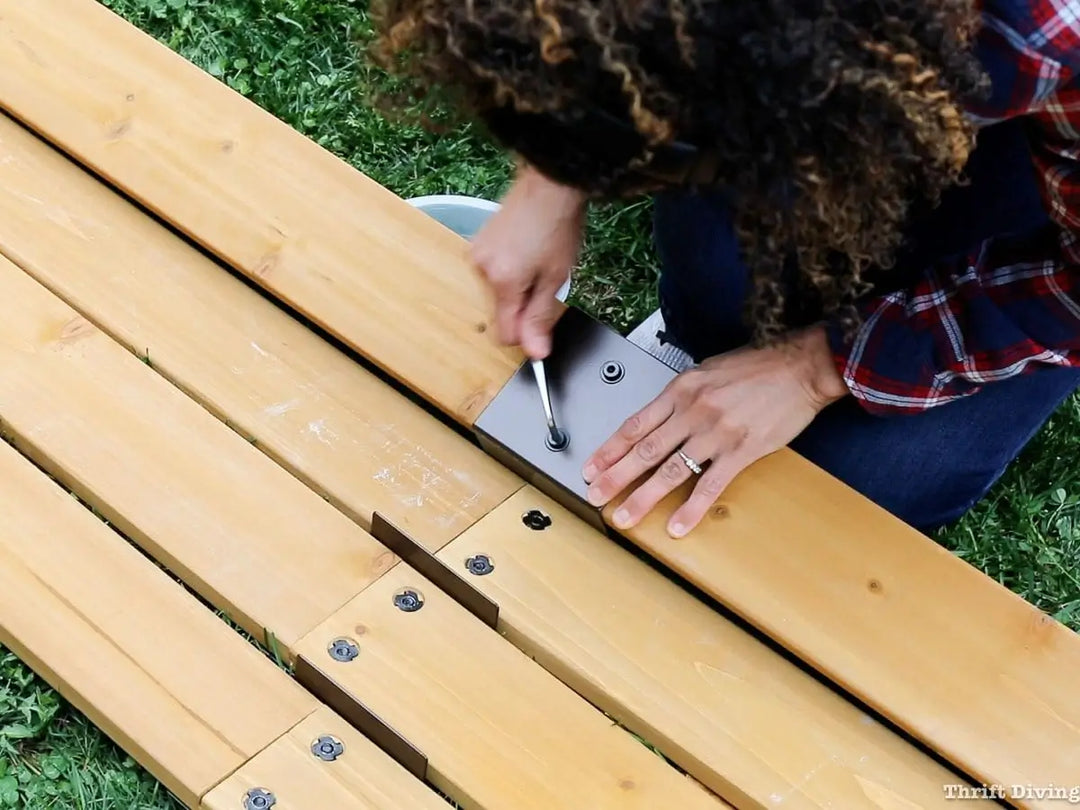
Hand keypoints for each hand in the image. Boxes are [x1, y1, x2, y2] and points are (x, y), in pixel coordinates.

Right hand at [470, 164, 585, 358]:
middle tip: (545, 277)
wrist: (551, 182)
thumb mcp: (556, 278)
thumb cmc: (558, 225)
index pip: (504, 333)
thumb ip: (541, 318)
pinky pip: (493, 271)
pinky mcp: (478, 241)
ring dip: (516, 284)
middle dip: (523, 303)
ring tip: (537, 258)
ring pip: (498, 290)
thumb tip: (534, 353)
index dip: (526, 333)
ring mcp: (477, 253)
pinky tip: (526, 248)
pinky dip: (509, 268)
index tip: (542, 320)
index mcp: (502, 282)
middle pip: (501, 310)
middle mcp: (481, 269)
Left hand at [582, 326, 848, 536]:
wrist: (800, 367)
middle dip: (615, 477)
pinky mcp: (741, 451)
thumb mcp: (708, 370)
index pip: (634, 425)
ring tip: (624, 515)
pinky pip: (710, 485)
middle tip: (595, 495)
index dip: (609, 450)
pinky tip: (677, 525)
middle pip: (644, 450)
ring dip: (643, 497)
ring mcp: (716, 433)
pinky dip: (691, 509)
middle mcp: (693, 411)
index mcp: (681, 390)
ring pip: (670, 471)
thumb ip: (682, 395)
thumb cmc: (758, 366)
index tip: (592, 467)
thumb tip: (659, 417)